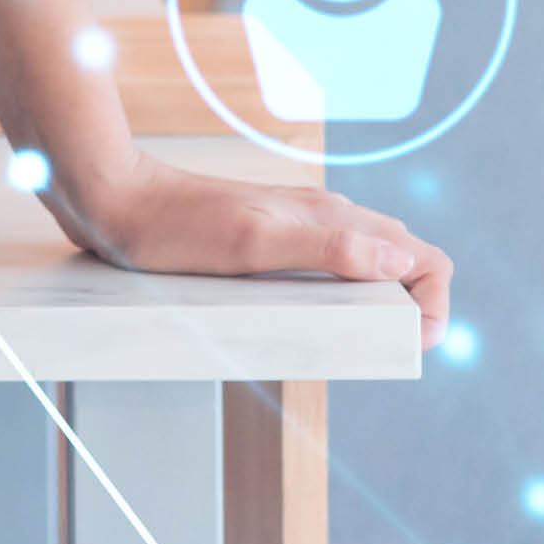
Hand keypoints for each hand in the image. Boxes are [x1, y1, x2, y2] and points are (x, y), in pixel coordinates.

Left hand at [49, 156, 453, 347]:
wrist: (108, 197)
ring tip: (345, 338)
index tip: (413, 342)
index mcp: (331, 217)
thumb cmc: (171, 225)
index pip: (425, 257)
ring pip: (364, 265)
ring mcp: (293, 225)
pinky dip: (334, 295)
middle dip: (410, 308)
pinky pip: (323, 267)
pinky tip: (305, 317)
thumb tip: (400, 265)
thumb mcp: (250, 245)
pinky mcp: (264, 237)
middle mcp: (322, 217)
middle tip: (378, 347)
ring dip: (374, 303)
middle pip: (402, 263)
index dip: (435, 305)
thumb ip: (325, 250)